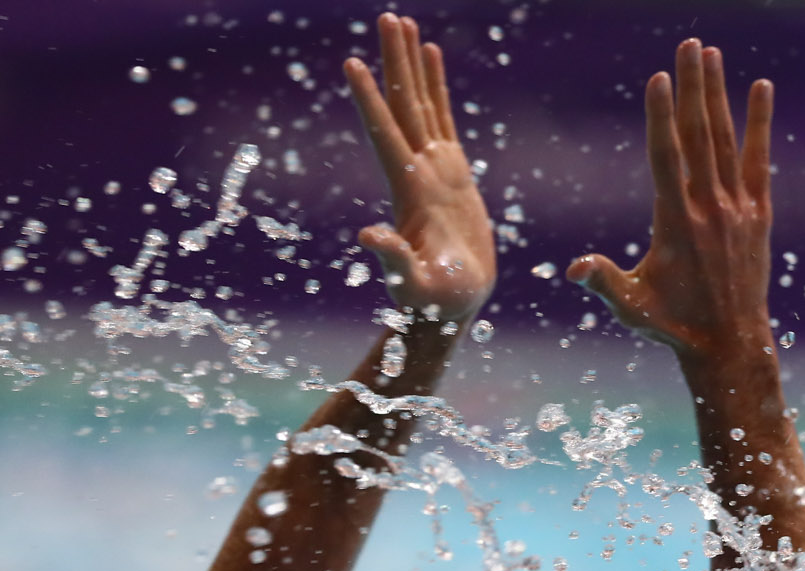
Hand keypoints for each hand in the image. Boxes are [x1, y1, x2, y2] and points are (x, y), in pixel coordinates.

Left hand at [344, 15, 495, 322]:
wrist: (450, 308)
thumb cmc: (432, 303)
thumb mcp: (413, 284)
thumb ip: (392, 259)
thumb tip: (368, 236)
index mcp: (408, 192)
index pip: (385, 136)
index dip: (369, 101)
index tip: (352, 63)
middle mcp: (416, 173)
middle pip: (402, 107)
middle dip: (394, 63)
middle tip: (387, 18)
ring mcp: (434, 170)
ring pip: (420, 106)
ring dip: (410, 65)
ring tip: (403, 24)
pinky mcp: (452, 174)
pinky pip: (442, 118)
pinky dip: (436, 86)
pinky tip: (432, 55)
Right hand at [568, 40, 773, 360]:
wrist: (729, 344)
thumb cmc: (671, 325)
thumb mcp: (631, 305)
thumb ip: (604, 281)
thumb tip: (573, 268)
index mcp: (676, 223)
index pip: (667, 157)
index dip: (662, 115)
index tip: (660, 76)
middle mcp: (709, 208)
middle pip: (699, 136)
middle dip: (693, 87)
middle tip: (689, 43)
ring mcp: (736, 209)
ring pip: (726, 140)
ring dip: (718, 94)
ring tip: (711, 53)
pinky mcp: (757, 215)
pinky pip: (759, 160)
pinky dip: (759, 124)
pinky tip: (761, 88)